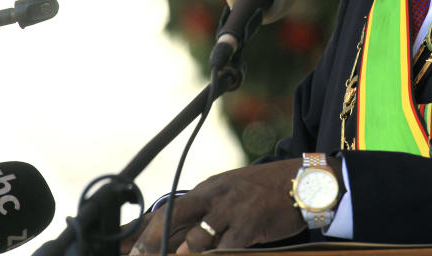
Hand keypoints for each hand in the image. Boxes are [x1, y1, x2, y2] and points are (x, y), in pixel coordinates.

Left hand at [121, 159, 308, 253]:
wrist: (304, 182)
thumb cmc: (268, 191)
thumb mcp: (234, 194)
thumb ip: (210, 212)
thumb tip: (186, 239)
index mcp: (210, 188)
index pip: (170, 207)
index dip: (145, 229)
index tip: (126, 248)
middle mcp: (216, 195)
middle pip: (173, 218)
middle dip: (151, 242)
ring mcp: (233, 210)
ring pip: (197, 239)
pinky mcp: (250, 226)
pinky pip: (226, 249)